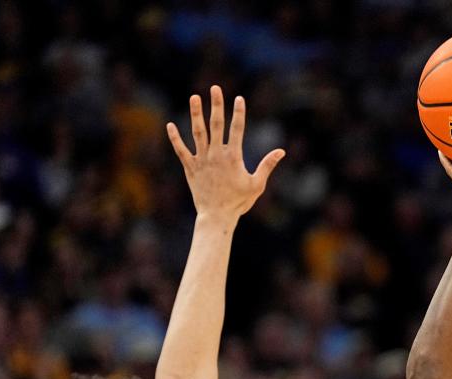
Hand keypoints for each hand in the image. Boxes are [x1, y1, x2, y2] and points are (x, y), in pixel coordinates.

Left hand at [166, 86, 285, 220]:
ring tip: (194, 97)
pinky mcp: (190, 168)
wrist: (216, 216)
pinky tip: (170, 125)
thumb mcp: (257, 184)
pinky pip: (181, 150)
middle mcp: (216, 154)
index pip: (237, 129)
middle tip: (215, 88)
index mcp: (233, 157)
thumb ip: (267, 165)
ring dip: (196, 114)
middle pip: (216, 124)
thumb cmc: (238, 202)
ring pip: (198, 132)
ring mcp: (201, 160)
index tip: (239, 98)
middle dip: (217, 105)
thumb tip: (281, 151)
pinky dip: (175, 138)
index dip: (238, 113)